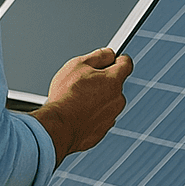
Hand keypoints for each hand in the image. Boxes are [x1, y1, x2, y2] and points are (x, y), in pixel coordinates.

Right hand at [33, 47, 132, 166]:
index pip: (126, 64)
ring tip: (76, 100)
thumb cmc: (66, 96)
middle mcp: (118, 100)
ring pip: (107, 103)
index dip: (117, 59)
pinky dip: (90, 116)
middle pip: (114, 85)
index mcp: (114, 81)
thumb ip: (98, 56)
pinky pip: (99, 119)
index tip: (111, 59)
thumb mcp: (77, 65)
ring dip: (96, 100)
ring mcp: (111, 117)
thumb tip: (109, 53)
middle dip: (102, 82)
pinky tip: (76, 114)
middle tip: (83, 82)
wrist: (58, 127)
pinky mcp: (102, 131)